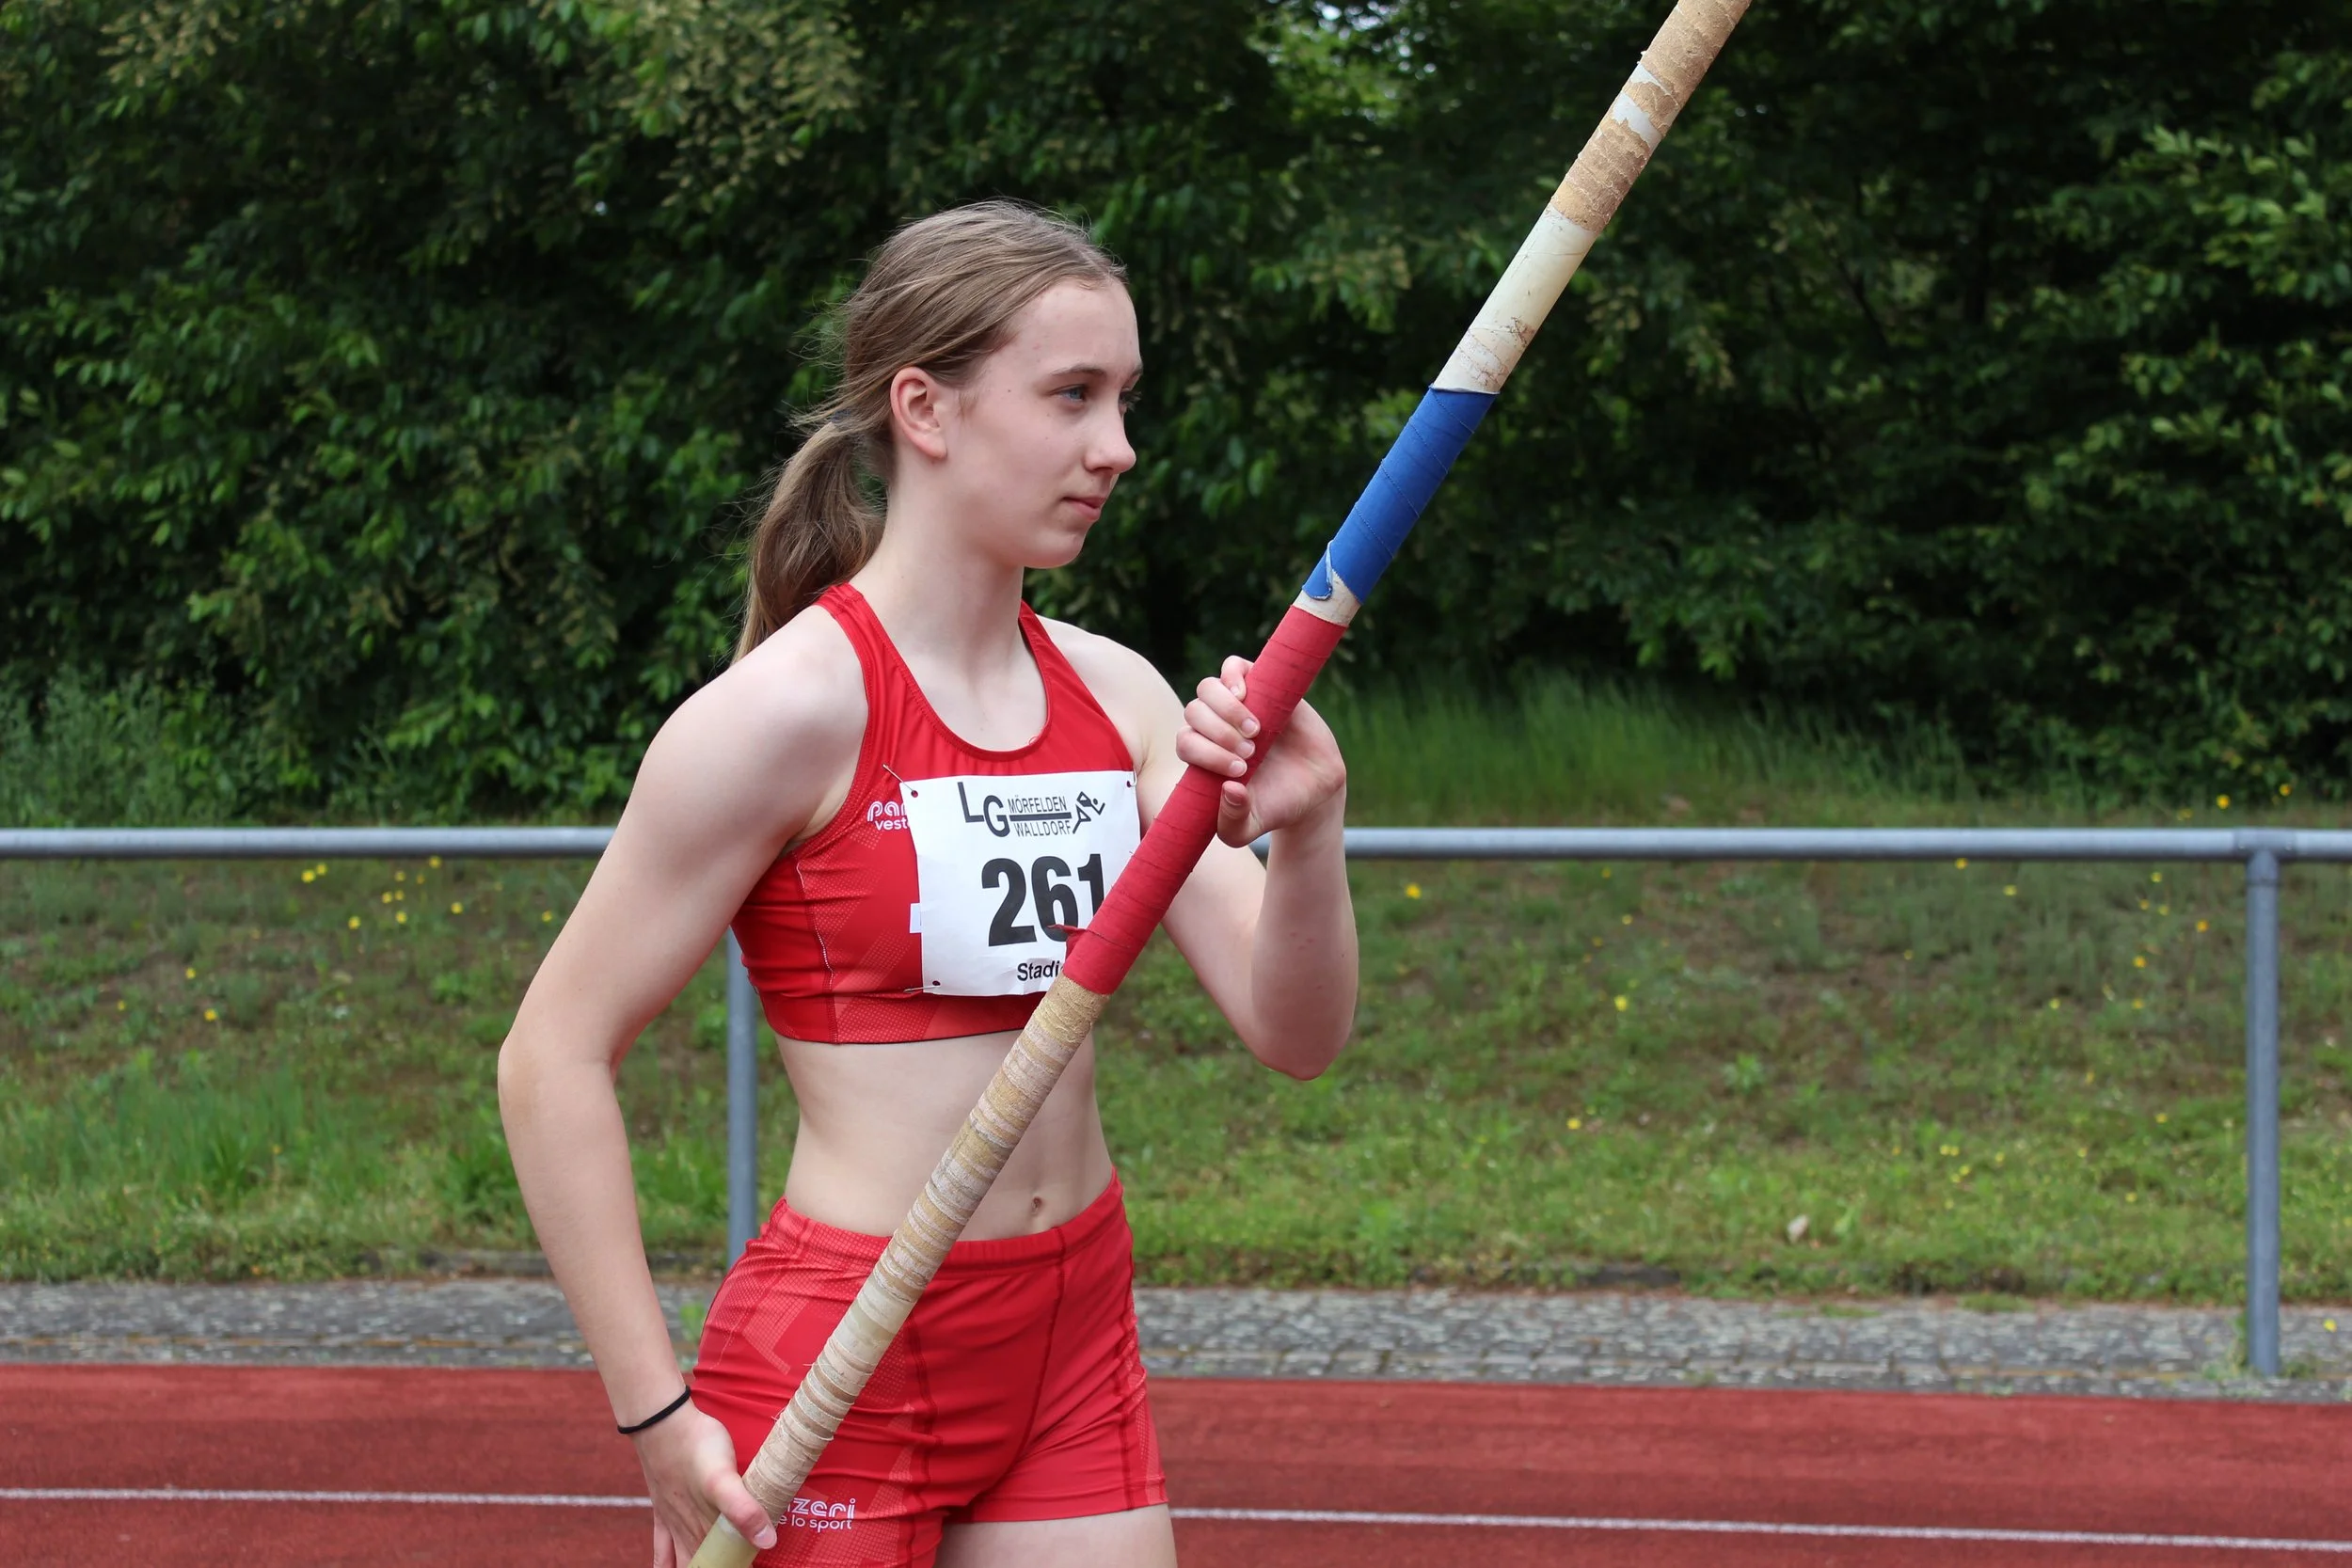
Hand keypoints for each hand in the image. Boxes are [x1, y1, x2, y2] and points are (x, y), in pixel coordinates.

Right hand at [633, 1400, 776, 1566]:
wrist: (663, 1422)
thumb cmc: (695, 1446)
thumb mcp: (724, 1478)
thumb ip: (743, 1510)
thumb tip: (767, 1542)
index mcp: (706, 1528)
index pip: (722, 1563)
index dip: (737, 1564)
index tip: (750, 1562)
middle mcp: (688, 1530)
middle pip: (705, 1563)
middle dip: (720, 1565)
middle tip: (738, 1562)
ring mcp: (674, 1522)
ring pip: (684, 1559)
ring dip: (697, 1565)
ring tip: (713, 1565)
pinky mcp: (663, 1510)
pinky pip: (662, 1549)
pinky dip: (665, 1563)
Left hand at [1175, 654, 1346, 847]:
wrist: (1316, 790)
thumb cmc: (1276, 806)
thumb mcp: (1249, 827)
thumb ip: (1231, 822)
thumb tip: (1228, 789)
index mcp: (1205, 755)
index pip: (1186, 742)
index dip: (1206, 753)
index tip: (1240, 771)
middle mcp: (1216, 727)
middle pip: (1194, 712)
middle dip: (1218, 733)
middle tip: (1251, 753)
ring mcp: (1238, 704)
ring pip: (1208, 688)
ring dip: (1226, 709)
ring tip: (1255, 730)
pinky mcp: (1263, 687)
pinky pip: (1234, 666)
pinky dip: (1232, 675)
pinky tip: (1244, 694)